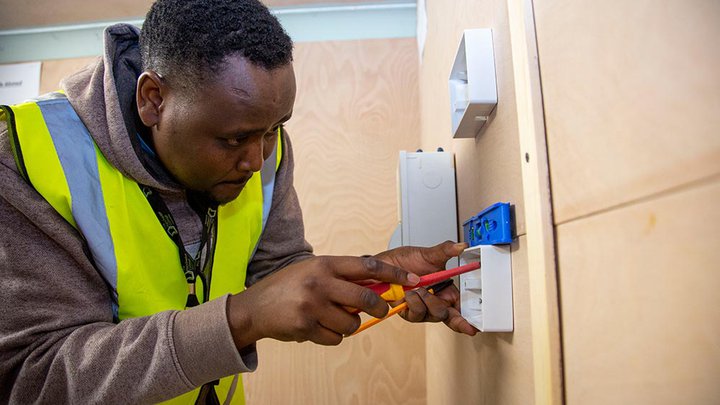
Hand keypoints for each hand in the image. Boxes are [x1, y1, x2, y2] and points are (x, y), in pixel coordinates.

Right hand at [226, 256, 419, 347]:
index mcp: (325, 264)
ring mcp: (312, 305)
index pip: (368, 266)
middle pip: (365, 297)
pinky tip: (318, 328)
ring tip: (334, 318)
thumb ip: (340, 276)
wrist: (254, 308)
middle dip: (378, 307)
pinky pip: (336, 338)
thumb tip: (376, 286)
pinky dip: (333, 336)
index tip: (412, 280)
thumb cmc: (287, 287)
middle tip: (381, 310)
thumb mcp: (313, 271)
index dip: (393, 274)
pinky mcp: (306, 326)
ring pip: (352, 322)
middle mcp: (320, 282)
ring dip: (349, 325)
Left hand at [374, 241, 477, 335]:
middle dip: (441, 306)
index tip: (472, 328)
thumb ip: (446, 250)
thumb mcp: (428, 254)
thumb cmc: (404, 261)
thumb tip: (461, 245)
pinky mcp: (408, 312)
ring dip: (426, 301)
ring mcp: (421, 309)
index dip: (466, 321)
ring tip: (417, 289)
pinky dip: (414, 303)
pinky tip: (409, 294)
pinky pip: (416, 314)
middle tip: (431, 292)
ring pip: (433, 315)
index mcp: (445, 291)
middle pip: (447, 315)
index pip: (459, 310)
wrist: (382, 264)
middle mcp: (434, 303)